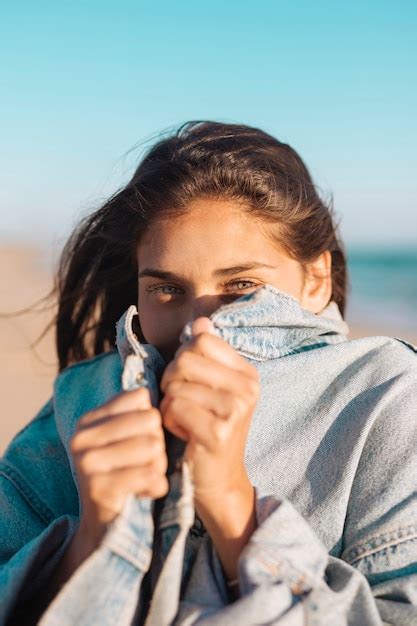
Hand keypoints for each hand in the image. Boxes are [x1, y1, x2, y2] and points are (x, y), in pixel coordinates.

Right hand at [70, 387, 168, 547]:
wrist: (106, 528)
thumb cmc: (126, 474)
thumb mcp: (128, 440)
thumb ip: (141, 414)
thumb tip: (171, 390)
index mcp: (89, 419)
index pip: (141, 397)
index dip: (152, 420)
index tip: (142, 440)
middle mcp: (82, 437)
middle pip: (150, 420)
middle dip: (159, 443)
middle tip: (147, 463)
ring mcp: (87, 462)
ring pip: (153, 447)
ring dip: (159, 466)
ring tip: (146, 477)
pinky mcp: (99, 488)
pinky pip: (149, 475)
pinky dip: (157, 486)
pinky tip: (146, 492)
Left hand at [159, 317, 259, 584]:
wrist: (218, 479)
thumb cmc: (207, 428)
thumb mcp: (210, 388)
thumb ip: (205, 354)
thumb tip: (201, 321)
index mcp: (247, 373)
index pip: (201, 340)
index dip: (183, 358)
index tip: (190, 382)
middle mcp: (248, 388)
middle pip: (184, 359)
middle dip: (171, 380)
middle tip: (181, 403)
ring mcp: (236, 410)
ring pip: (176, 385)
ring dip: (169, 405)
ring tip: (184, 421)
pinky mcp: (219, 432)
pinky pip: (174, 408)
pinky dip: (169, 421)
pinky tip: (183, 434)